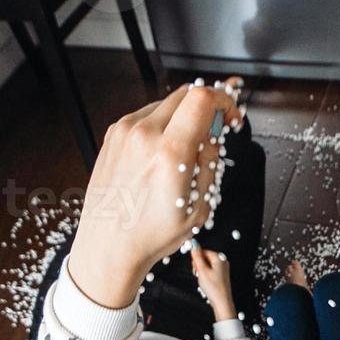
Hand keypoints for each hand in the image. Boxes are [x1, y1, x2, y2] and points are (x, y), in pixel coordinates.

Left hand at [67, 81, 241, 309]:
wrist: (109, 245)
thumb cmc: (151, 233)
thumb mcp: (198, 207)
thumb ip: (211, 163)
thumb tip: (216, 133)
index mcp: (169, 153)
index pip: (202, 99)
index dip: (225, 100)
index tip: (231, 113)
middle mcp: (144, 135)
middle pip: (186, 94)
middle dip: (206, 107)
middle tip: (214, 130)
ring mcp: (125, 132)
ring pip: (166, 104)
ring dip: (183, 117)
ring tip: (185, 150)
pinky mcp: (114, 134)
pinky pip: (146, 116)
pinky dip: (162, 126)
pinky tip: (162, 154)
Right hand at [191, 248, 235, 320]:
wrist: (222, 302)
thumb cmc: (214, 287)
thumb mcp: (202, 270)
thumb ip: (197, 257)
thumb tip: (194, 244)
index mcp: (219, 258)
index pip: (203, 251)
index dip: (196, 259)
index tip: (194, 267)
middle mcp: (223, 262)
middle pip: (205, 258)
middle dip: (199, 265)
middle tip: (199, 274)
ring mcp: (223, 269)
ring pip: (207, 265)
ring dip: (202, 271)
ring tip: (203, 280)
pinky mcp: (222, 275)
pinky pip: (211, 271)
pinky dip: (206, 276)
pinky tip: (207, 283)